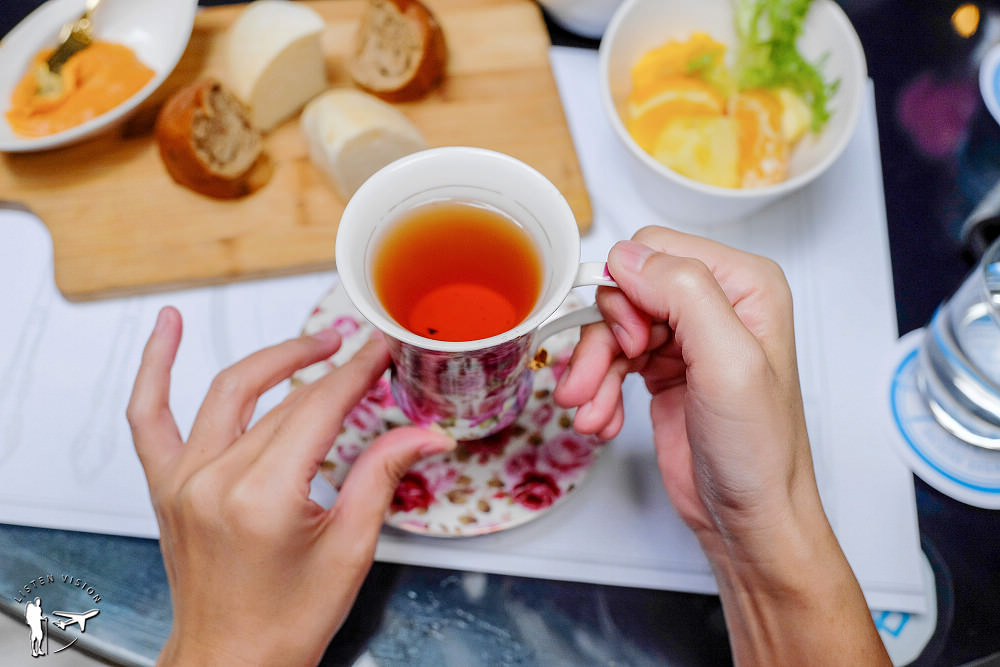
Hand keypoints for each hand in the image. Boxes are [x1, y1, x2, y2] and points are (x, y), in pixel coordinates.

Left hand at [127, 306, 453, 665]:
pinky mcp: (165, 485)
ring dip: (276, 359)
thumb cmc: (285, 622)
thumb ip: (384, 476)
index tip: (381, 349)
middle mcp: (214, 481)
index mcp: (262, 498)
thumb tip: (426, 435)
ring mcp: (182, 479)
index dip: (358, 372)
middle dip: (333, 370)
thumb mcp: (350, 549)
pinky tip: (168, 328)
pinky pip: (149, 414)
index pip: (319, 408)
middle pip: (284, 401)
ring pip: (230, 393)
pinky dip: (155, 367)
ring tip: (315, 342)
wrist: (230, 661)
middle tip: (366, 352)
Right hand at [554, 226, 889, 664]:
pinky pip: (611, 360)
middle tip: (595, 381)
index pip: (656, 250)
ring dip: (592, 371)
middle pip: (626, 290)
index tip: (633, 344)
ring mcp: (687, 337)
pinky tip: (602, 420)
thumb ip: (684, 294)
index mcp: (745, 284)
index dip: (630, 293)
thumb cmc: (758, 451)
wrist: (749, 518)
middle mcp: (716, 303)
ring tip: (587, 411)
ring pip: (611, 327)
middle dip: (602, 339)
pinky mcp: (663, 369)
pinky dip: (598, 391)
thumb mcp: (729, 363)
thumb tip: (628, 256)